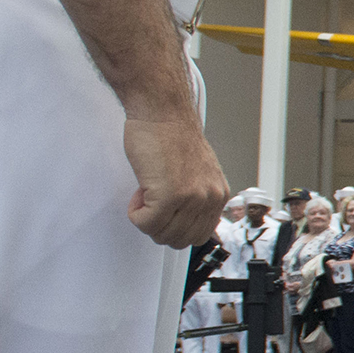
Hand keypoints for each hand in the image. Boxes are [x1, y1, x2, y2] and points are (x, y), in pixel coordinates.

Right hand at [125, 112, 227, 247]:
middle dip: (159, 227)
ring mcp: (191, 198)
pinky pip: (145, 223)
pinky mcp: (170, 196)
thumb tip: (185, 220)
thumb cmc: (171, 135)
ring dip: (146, 218)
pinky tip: (140, 191)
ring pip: (162, 234)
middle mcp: (209, 198)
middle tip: (151, 203)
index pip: (199, 235)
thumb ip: (197, 196)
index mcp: (218, 194)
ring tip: (146, 192)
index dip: (174, 227)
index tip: (165, 211)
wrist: (162, 112)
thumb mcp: (198, 172)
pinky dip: (135, 213)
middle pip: (180, 240)